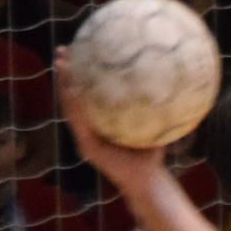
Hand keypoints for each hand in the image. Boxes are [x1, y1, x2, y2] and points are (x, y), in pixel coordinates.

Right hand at [58, 46, 168, 191]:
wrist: (147, 180)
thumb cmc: (152, 153)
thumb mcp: (153, 122)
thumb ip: (156, 101)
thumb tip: (170, 73)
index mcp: (99, 121)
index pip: (85, 93)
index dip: (79, 72)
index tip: (79, 49)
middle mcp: (89, 128)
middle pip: (72, 95)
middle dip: (65, 73)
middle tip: (61, 50)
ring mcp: (85, 137)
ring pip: (69, 107)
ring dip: (63, 85)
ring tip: (60, 64)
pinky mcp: (87, 147)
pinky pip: (79, 122)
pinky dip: (74, 105)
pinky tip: (74, 88)